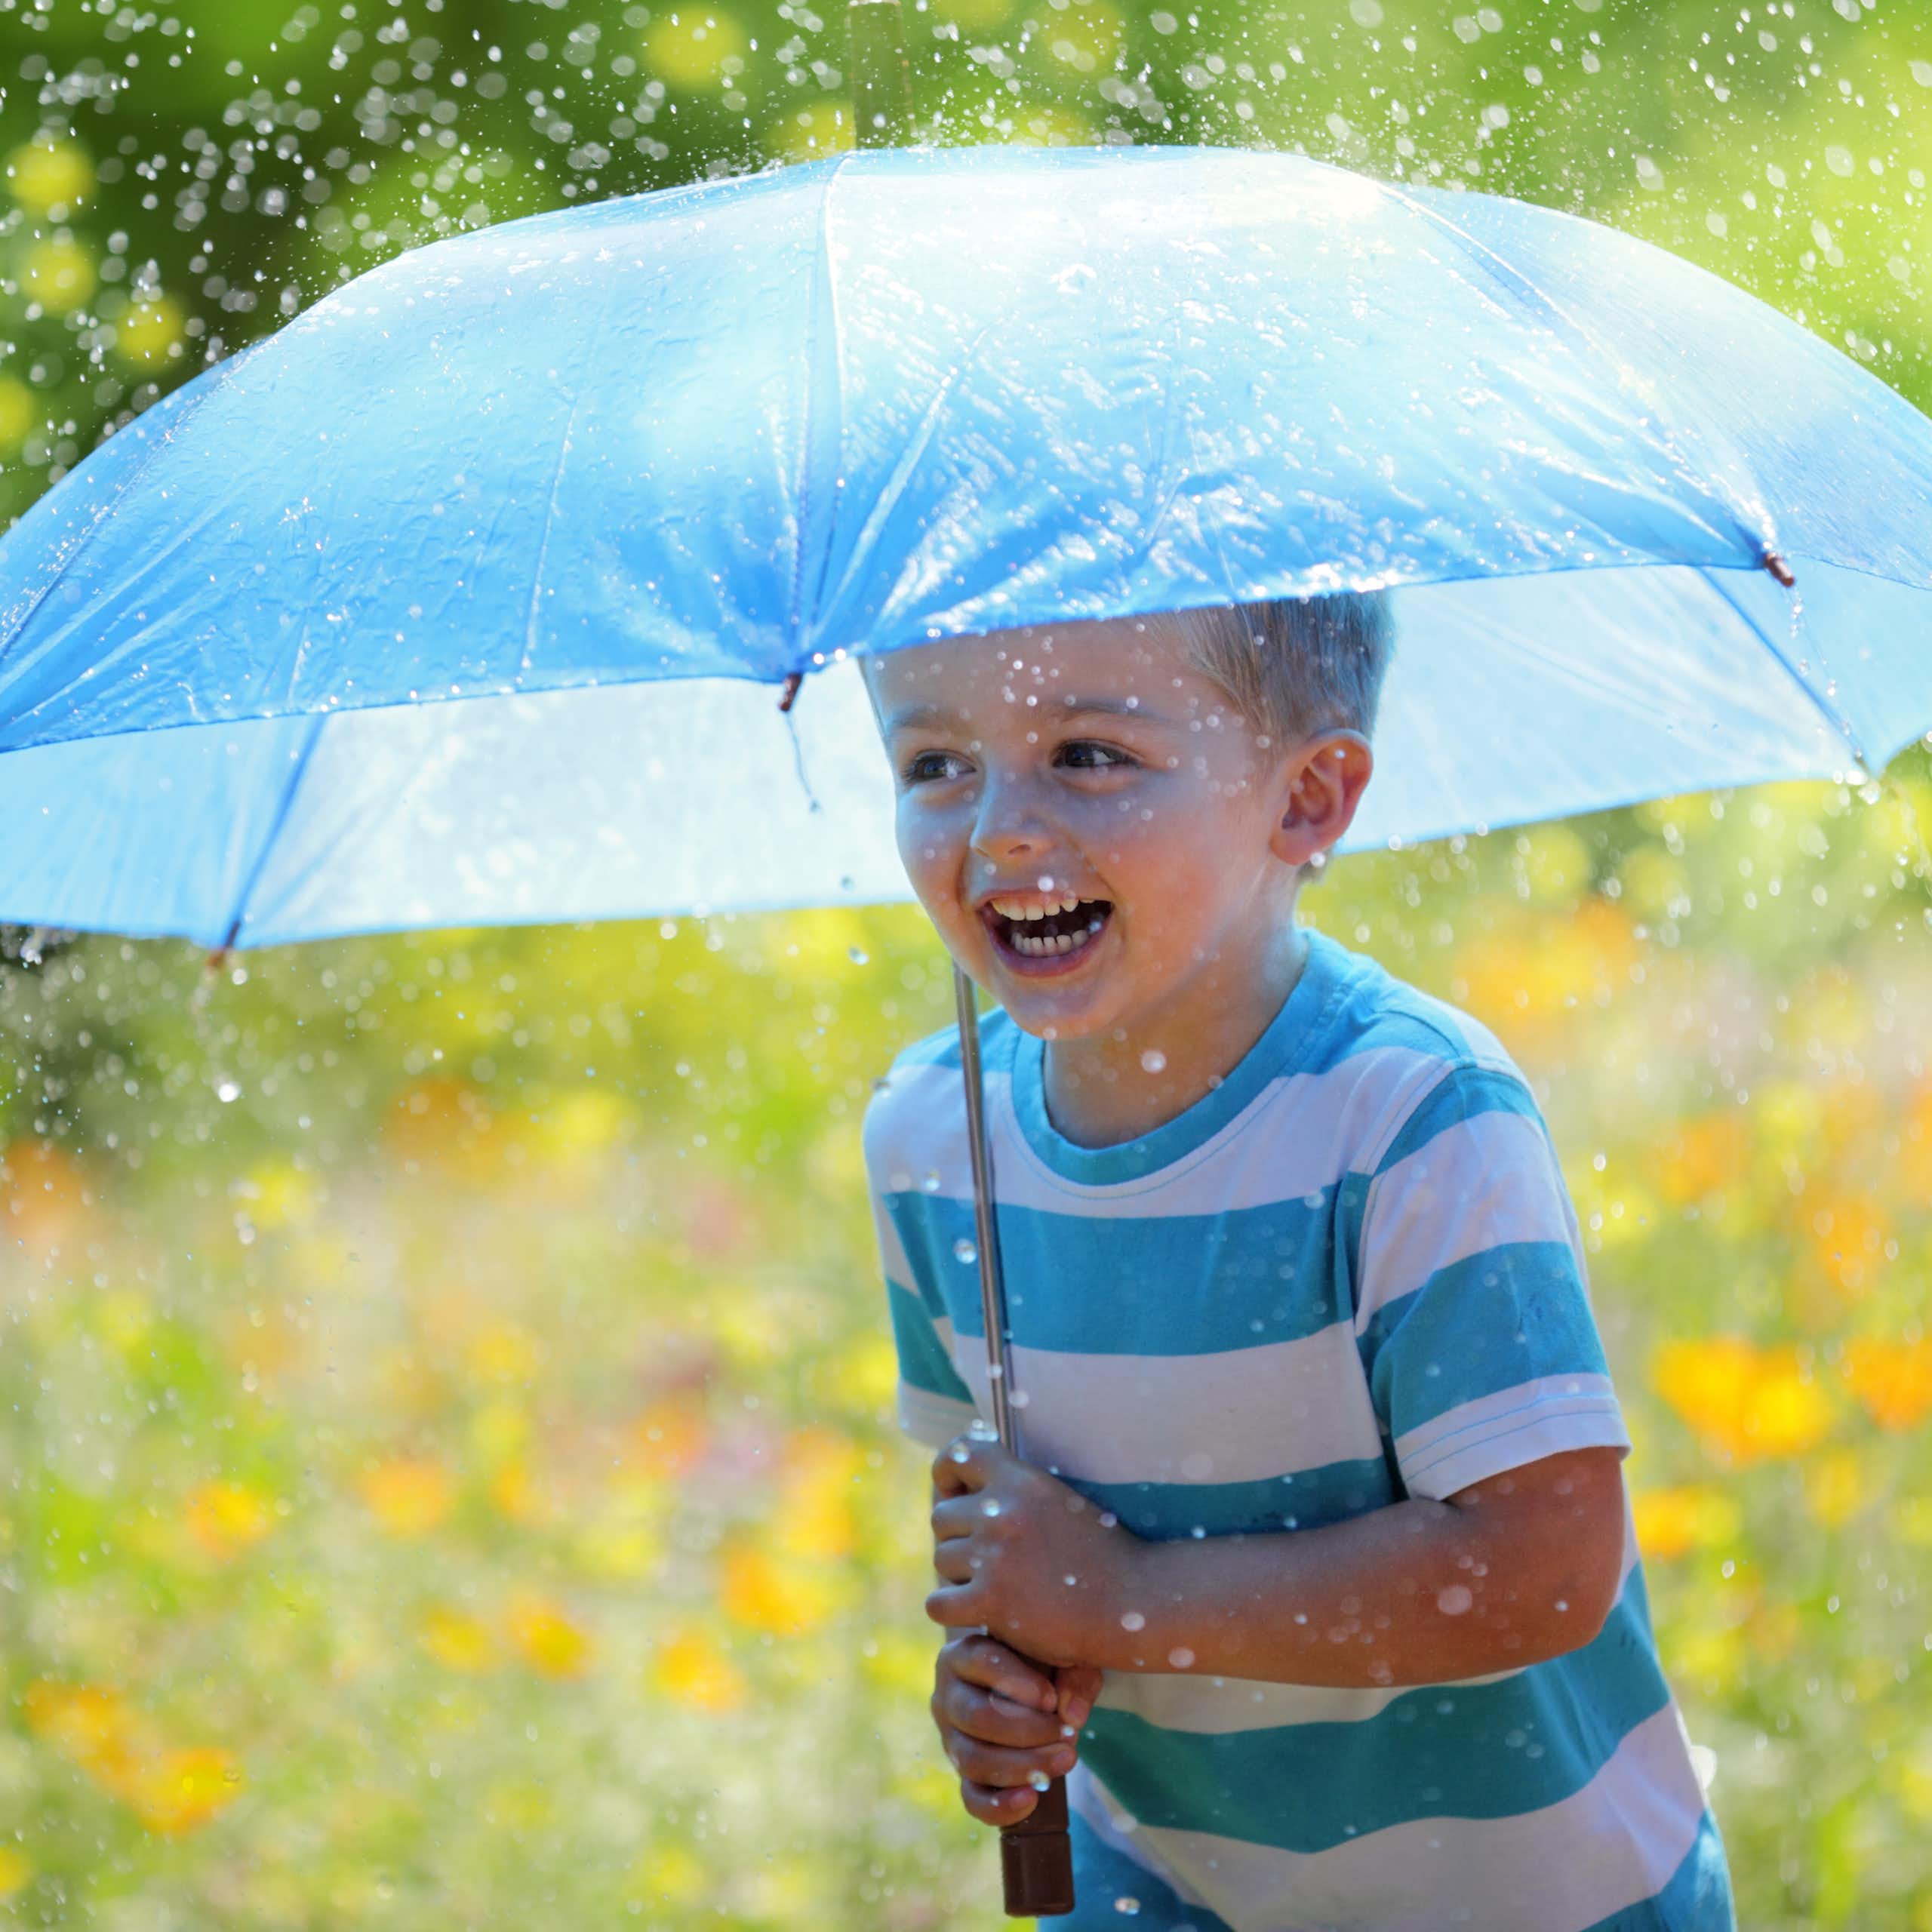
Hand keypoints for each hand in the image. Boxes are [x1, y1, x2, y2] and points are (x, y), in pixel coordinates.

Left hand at [927, 1430, 1142, 1666]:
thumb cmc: (1101, 1556)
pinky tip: (979, 1615)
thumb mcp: (1062, 1501)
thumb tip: (971, 1483)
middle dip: (957, 1538)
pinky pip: (938, 1603)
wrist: (1134, 1603)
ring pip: (941, 1560)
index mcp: (1022, 1481)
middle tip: (984, 1560)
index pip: (959, 1453)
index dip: (947, 1473)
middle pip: (941, 1517)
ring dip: (959, 1577)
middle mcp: (1003, 1511)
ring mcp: (995, 1555)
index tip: (955, 1493)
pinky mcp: (992, 1600)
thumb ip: (1019, 1490)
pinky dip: (954, 1612)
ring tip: (993, 1587)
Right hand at [931, 1631, 1104, 1826]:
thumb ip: (1074, 1674)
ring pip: (972, 1760)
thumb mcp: (1063, 1654)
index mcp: (963, 1654)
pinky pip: (971, 1798)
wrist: (1029, 1689)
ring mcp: (950, 1738)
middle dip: (1028, 1731)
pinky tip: (1031, 1800)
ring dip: (1022, 1766)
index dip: (1017, 1682)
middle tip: (1068, 1735)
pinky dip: (999, 1806)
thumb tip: (1072, 1714)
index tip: (1051, 1698)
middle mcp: (947, 1695)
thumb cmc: (1043, 1662)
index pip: (981, 1661)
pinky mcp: (963, 1774)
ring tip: (1065, 1760)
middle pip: (977, 1717)